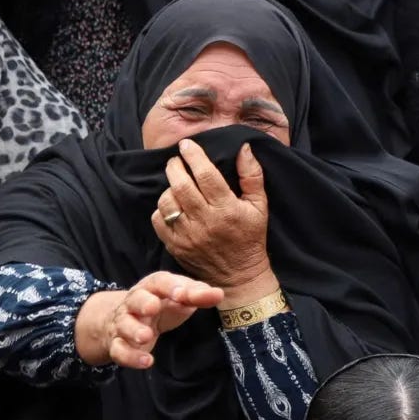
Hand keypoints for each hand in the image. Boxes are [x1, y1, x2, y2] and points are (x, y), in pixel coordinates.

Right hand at [75, 272, 223, 368]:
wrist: (131, 317)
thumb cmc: (164, 303)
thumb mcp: (181, 296)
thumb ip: (198, 294)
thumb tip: (219, 294)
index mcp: (152, 286)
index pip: (159, 282)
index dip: (170, 286)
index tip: (183, 294)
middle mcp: (135, 302)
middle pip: (135, 299)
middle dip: (143, 303)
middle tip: (153, 308)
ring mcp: (124, 323)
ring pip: (124, 325)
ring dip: (133, 330)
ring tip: (146, 336)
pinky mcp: (119, 344)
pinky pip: (119, 350)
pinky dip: (131, 357)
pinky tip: (147, 361)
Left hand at [152, 140, 271, 293]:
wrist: (238, 275)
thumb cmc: (251, 236)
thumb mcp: (260, 205)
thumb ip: (252, 175)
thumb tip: (243, 148)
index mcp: (227, 209)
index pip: (206, 175)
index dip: (194, 156)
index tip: (187, 144)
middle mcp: (205, 221)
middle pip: (181, 186)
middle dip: (175, 167)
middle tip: (177, 159)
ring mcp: (187, 235)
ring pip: (167, 202)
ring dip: (168, 187)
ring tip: (176, 183)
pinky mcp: (175, 246)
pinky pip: (159, 220)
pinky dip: (161, 208)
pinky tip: (172, 205)